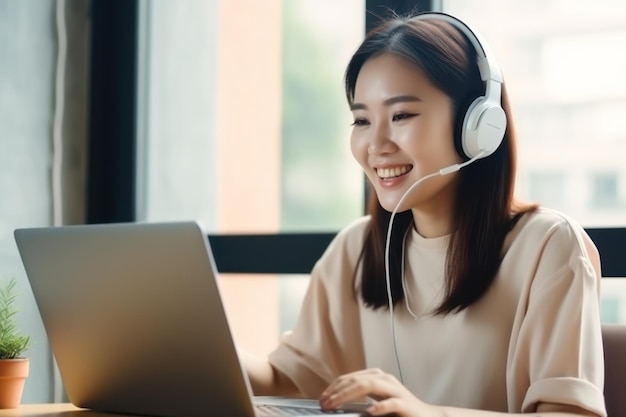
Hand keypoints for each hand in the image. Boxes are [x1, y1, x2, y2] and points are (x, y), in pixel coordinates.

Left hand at [319, 368, 441, 415]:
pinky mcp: (405, 404)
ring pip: (370, 386)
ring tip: (336, 403)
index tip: (322, 398)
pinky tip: (370, 411)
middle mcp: (385, 379)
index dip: (333, 387)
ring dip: (349, 395)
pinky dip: (380, 406)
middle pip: (356, 380)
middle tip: (324, 403)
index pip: (349, 378)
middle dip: (337, 391)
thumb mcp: (376, 400)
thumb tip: (335, 400)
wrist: (426, 416)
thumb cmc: (399, 409)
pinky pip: (392, 403)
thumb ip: (360, 397)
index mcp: (376, 376)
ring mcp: (396, 390)